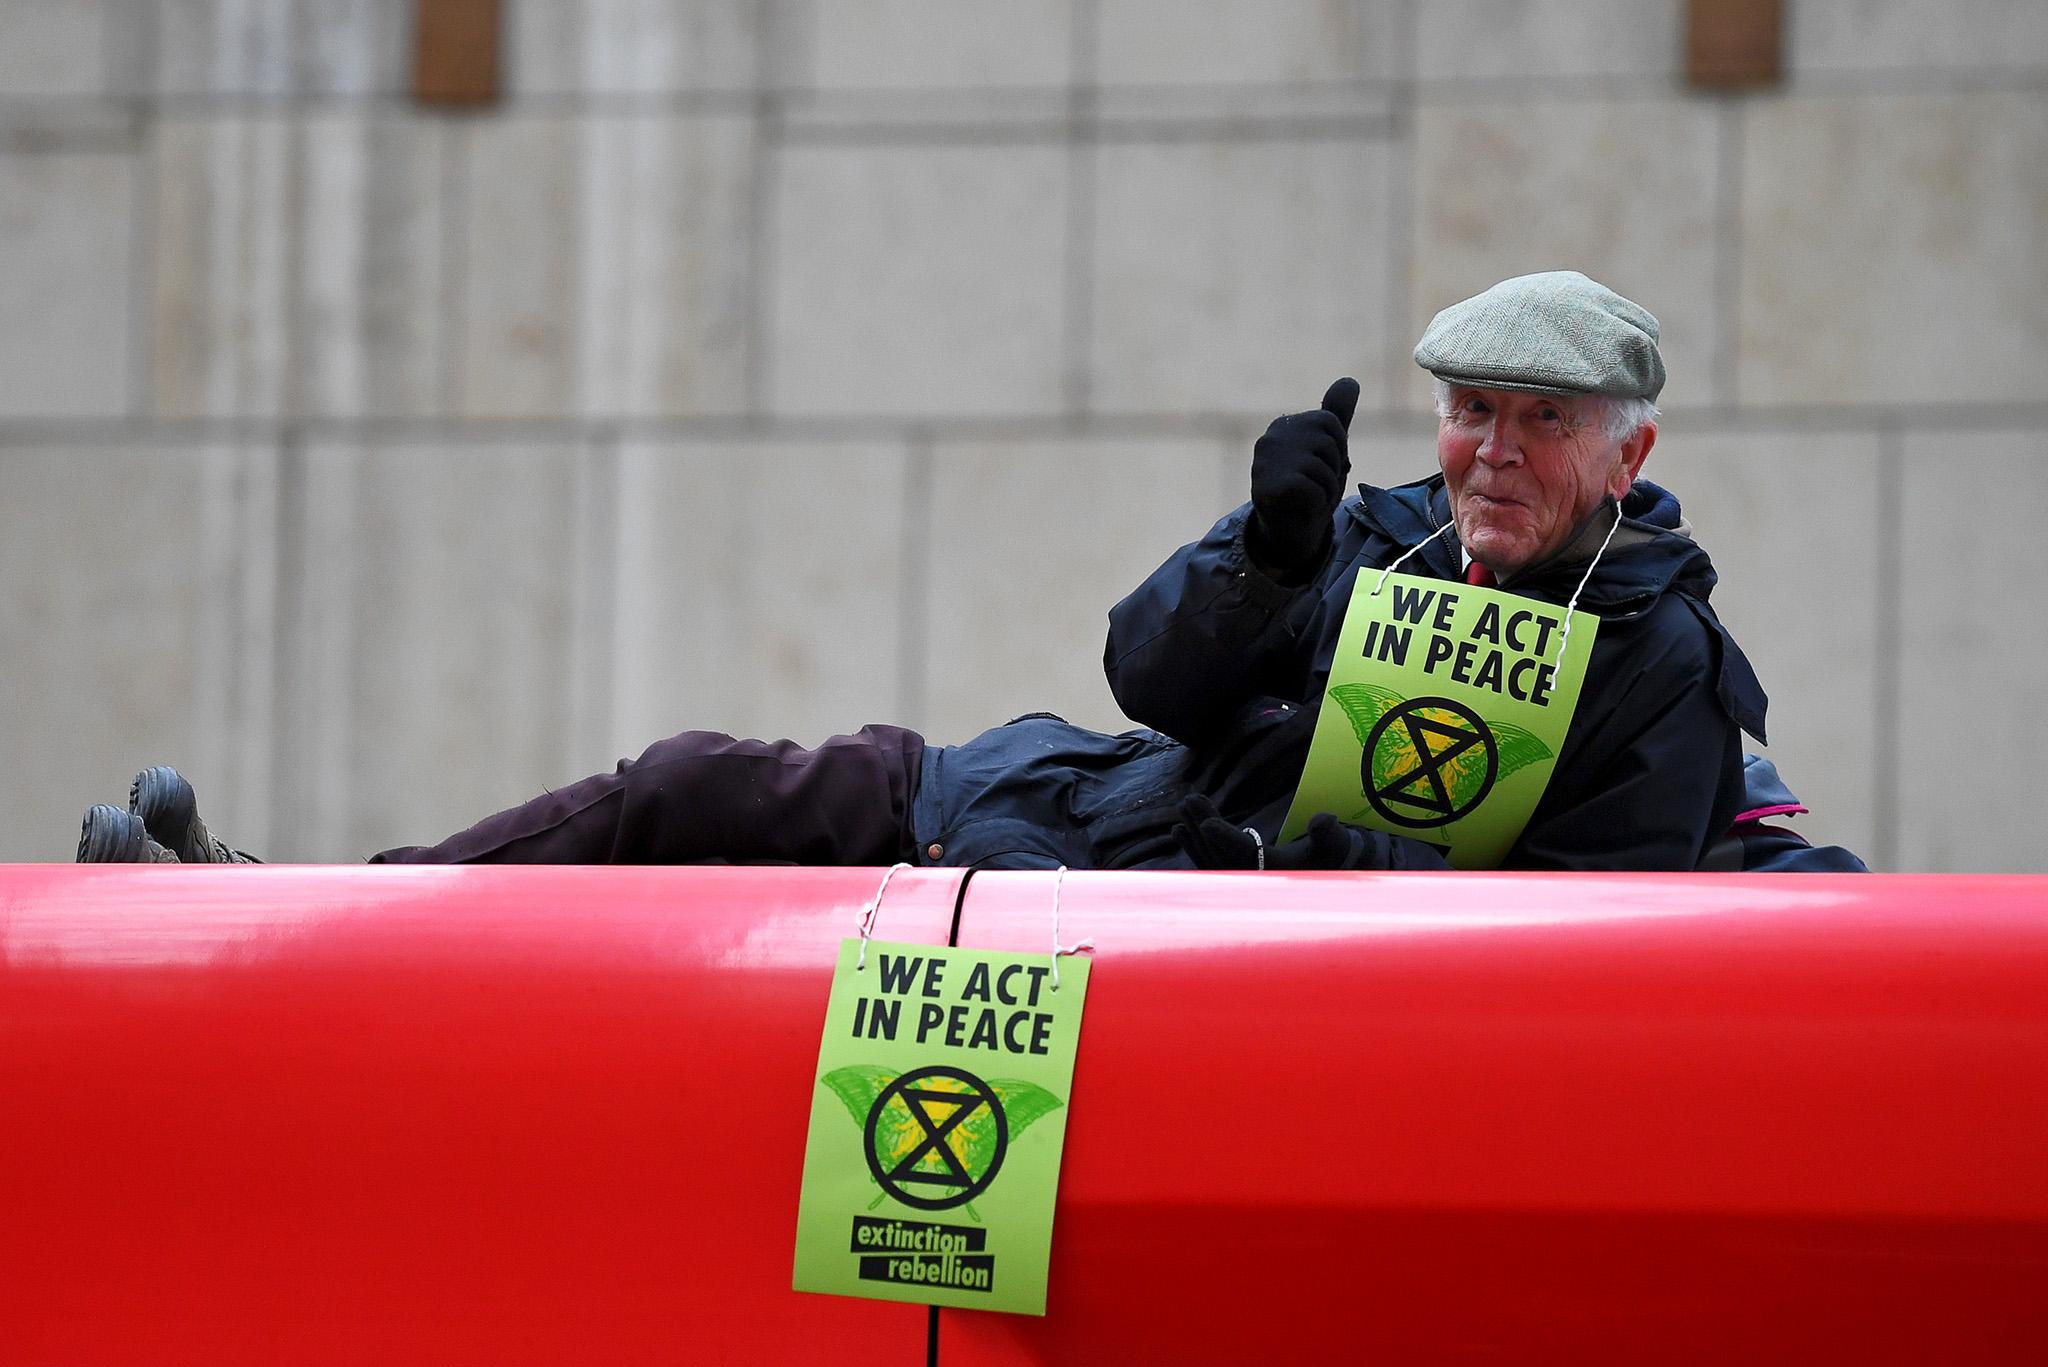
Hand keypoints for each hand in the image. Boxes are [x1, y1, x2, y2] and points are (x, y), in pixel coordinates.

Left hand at [1175, 798, 1432, 871]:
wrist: (1327, 876)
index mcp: (1275, 875)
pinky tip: (1180, 828)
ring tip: (1183, 807)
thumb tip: (1323, 819)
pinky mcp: (1234, 878)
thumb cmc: (1331, 857)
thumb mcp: (1336, 844)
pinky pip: (1209, 865)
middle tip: (1190, 800)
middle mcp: (1254, 884)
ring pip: (1211, 858)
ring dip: (1195, 833)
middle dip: (1203, 827)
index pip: (1245, 857)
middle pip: (1221, 855)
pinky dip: (1194, 847)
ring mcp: (1241, 883)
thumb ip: (1329, 833)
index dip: (1227, 841)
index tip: (1209, 824)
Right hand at [1248, 377, 1358, 574]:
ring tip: (1309, 497)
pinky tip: (1302, 506)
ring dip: (1327, 487)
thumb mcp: (1327, 450)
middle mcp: (1270, 438)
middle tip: (1314, 485)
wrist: (1290, 534)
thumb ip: (1336, 416)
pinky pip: (1316, 486)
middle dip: (1332, 468)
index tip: (1319, 467)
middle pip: (1329, 441)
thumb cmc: (1309, 489)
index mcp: (1282, 426)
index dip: (1335, 449)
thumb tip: (1349, 380)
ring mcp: (1267, 462)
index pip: (1329, 423)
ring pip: (1324, 465)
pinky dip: (1318, 502)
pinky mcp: (1270, 486)